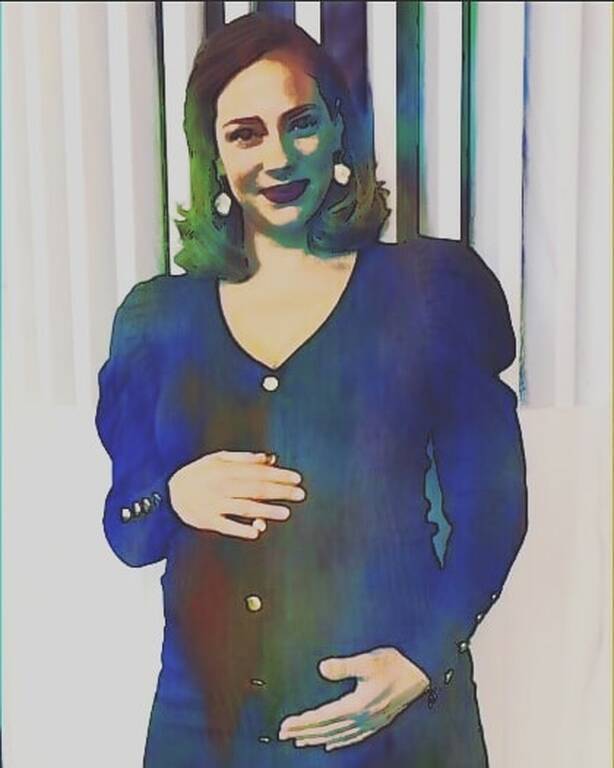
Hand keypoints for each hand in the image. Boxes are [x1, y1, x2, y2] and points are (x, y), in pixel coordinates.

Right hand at [168, 450, 305, 538]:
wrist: (166, 492)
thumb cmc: (197, 473)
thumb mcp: (218, 459)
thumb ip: (245, 458)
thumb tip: (270, 458)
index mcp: (226, 469)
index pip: (258, 472)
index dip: (279, 475)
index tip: (296, 478)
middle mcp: (222, 486)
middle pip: (255, 489)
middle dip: (279, 492)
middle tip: (300, 494)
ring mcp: (215, 504)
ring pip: (245, 508)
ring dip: (266, 511)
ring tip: (285, 513)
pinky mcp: (208, 521)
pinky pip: (227, 526)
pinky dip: (242, 529)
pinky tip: (257, 531)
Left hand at [278, 647, 429, 750]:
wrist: (423, 673)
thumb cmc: (396, 664)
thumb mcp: (369, 661)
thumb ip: (344, 667)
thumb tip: (321, 669)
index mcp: (358, 705)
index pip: (323, 717)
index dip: (302, 722)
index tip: (285, 726)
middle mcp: (362, 719)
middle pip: (327, 730)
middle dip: (305, 732)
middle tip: (285, 734)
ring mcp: (371, 723)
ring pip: (338, 736)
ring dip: (318, 738)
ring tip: (302, 740)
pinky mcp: (377, 722)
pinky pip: (353, 738)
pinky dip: (339, 742)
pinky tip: (332, 745)